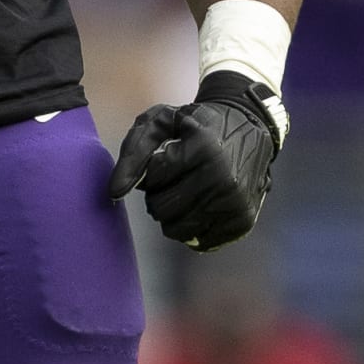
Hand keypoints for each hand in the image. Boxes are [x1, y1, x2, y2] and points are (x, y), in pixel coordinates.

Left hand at [107, 69, 284, 251]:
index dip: (152, 172)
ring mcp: (235, 202)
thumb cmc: (196, 124)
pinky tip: (202, 205)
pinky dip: (193, 227)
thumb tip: (114, 193)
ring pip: (177, 230)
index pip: (152, 179)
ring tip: (187, 191)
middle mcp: (224, 178)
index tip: (169, 158)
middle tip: (175, 180)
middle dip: (159, 196)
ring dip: (173, 214)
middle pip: (161, 210)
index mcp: (204, 148)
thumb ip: (132, 153)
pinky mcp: (242, 221)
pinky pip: (199, 242)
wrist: (249, 125)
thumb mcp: (161, 122)